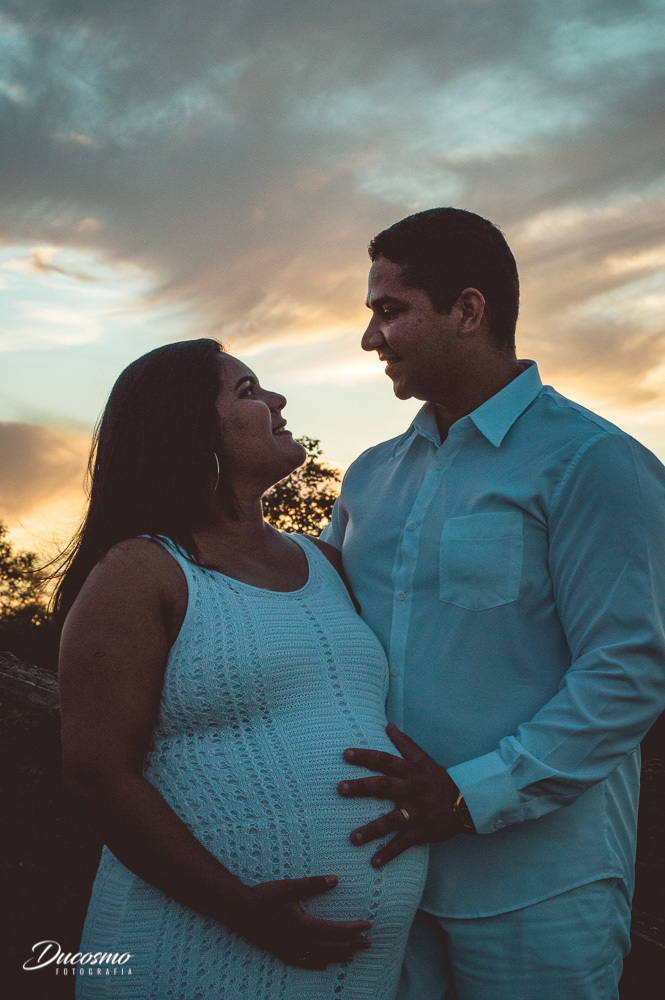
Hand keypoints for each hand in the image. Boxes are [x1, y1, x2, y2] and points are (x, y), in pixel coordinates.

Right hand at [232, 874, 371, 969]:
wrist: (239, 912)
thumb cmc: (264, 897)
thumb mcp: (289, 887)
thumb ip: (313, 884)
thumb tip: (335, 880)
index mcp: (303, 925)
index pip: (334, 929)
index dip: (352, 929)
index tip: (367, 925)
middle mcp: (299, 942)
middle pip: (331, 946)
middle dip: (351, 944)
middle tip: (368, 943)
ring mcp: (290, 950)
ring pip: (320, 957)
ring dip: (338, 955)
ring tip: (353, 955)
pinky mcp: (282, 952)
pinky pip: (304, 963)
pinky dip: (318, 964)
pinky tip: (325, 965)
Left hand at [338, 723, 462, 866]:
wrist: (466, 803)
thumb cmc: (439, 779)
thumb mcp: (424, 759)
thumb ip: (405, 743)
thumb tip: (388, 725)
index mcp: (410, 771)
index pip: (385, 760)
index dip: (366, 756)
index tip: (345, 754)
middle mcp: (411, 790)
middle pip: (384, 786)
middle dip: (361, 788)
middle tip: (340, 788)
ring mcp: (416, 812)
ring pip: (392, 820)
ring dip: (372, 830)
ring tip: (352, 838)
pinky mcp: (421, 831)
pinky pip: (403, 844)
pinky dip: (389, 854)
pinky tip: (374, 863)